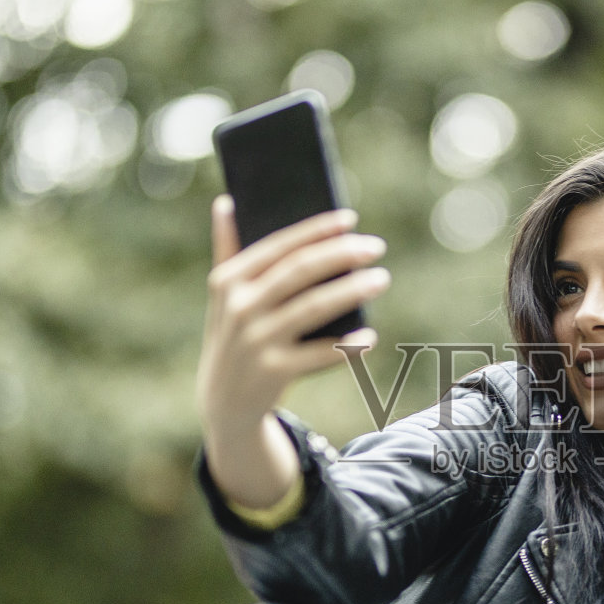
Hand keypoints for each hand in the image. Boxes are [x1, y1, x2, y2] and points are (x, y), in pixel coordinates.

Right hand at [196, 197, 387, 503]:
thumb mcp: (223, 296)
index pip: (279, 245)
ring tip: (381, 279)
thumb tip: (227, 202)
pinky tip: (370, 336)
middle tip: (375, 247)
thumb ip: (226, 248)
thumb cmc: (233, 335)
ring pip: (314, 308)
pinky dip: (346, 346)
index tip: (350, 219)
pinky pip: (319, 355)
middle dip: (341, 254)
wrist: (223, 401)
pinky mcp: (274, 372)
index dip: (317, 230)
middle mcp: (240, 307)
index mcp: (229, 280)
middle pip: (300, 271)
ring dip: (352, 291)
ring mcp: (256, 341)